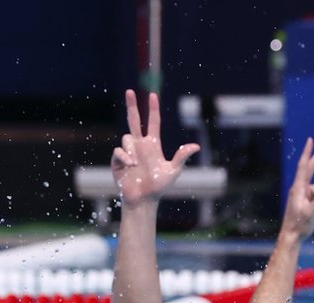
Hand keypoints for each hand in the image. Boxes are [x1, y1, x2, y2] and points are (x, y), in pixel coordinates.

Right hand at [111, 89, 199, 205]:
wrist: (142, 200)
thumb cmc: (159, 187)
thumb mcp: (173, 171)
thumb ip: (181, 157)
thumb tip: (195, 146)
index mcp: (153, 145)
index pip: (152, 122)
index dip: (152, 109)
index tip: (152, 95)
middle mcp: (139, 145)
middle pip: (134, 120)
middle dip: (132, 105)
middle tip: (129, 91)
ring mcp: (128, 152)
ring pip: (126, 138)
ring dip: (132, 149)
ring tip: (136, 163)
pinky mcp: (117, 161)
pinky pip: (118, 151)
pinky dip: (124, 157)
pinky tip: (130, 166)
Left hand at [282, 137, 313, 239]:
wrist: (292, 236)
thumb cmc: (299, 225)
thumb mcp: (309, 213)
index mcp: (298, 188)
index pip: (304, 166)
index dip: (308, 153)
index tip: (311, 140)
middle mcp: (300, 188)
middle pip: (311, 168)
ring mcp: (303, 194)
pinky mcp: (307, 200)